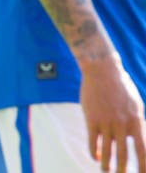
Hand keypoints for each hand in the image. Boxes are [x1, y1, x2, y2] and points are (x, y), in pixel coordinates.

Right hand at [80, 53, 145, 172]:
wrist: (101, 70)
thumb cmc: (121, 86)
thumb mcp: (135, 104)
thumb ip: (137, 123)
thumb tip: (139, 140)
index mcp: (135, 121)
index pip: (143, 150)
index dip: (144, 166)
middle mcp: (121, 124)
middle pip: (124, 155)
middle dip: (124, 171)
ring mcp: (105, 121)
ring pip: (107, 150)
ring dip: (107, 165)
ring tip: (106, 171)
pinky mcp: (91, 118)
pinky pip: (93, 140)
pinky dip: (94, 151)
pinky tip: (96, 156)